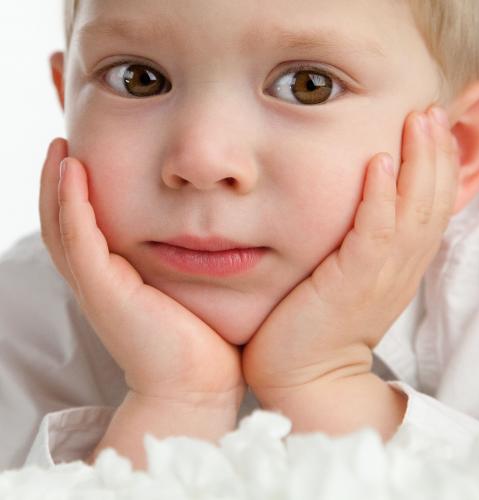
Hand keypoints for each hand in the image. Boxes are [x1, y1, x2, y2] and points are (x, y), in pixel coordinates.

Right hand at [39, 139, 244, 407]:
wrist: (198, 385)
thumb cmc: (202, 339)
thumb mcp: (187, 288)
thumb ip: (184, 262)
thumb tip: (209, 232)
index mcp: (115, 280)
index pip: (83, 229)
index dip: (76, 194)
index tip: (84, 158)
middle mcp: (98, 281)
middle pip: (60, 223)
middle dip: (56, 183)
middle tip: (62, 144)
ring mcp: (97, 286)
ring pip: (60, 227)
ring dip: (56, 185)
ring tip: (61, 147)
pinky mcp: (105, 291)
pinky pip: (79, 240)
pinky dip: (72, 205)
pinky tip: (73, 171)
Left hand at [242, 106, 458, 396]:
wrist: (303, 377)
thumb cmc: (314, 327)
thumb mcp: (347, 282)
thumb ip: (357, 248)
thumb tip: (354, 211)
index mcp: (397, 267)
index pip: (427, 209)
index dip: (435, 167)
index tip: (429, 126)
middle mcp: (397, 269)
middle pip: (430, 203)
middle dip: (435, 154)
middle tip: (432, 110)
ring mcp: (378, 277)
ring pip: (412, 212)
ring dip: (418, 164)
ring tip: (419, 120)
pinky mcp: (350, 285)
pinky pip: (374, 235)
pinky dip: (381, 198)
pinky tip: (380, 163)